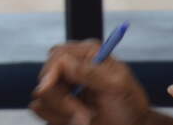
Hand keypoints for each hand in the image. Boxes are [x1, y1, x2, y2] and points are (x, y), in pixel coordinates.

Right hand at [30, 40, 153, 124]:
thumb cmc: (130, 107)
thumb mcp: (117, 87)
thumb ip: (90, 72)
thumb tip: (63, 63)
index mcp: (87, 54)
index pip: (57, 56)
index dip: (50, 72)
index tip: (46, 89)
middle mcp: (72, 66)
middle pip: (46, 77)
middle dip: (62, 100)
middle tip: (85, 116)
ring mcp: (63, 85)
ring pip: (42, 97)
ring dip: (62, 113)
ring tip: (87, 120)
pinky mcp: (57, 103)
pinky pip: (41, 110)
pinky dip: (57, 119)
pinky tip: (77, 122)